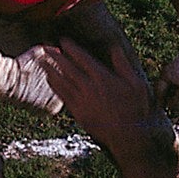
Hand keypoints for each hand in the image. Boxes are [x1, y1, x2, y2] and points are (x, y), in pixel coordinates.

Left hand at [32, 40, 160, 148]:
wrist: (128, 136)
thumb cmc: (136, 109)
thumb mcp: (137, 84)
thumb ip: (123, 64)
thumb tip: (115, 47)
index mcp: (103, 77)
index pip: (83, 58)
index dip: (71, 48)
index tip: (63, 40)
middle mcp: (89, 87)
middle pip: (67, 68)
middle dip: (54, 56)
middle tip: (44, 46)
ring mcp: (82, 101)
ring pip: (61, 81)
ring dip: (50, 69)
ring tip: (41, 60)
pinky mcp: (78, 113)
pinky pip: (62, 96)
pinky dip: (55, 85)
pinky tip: (50, 79)